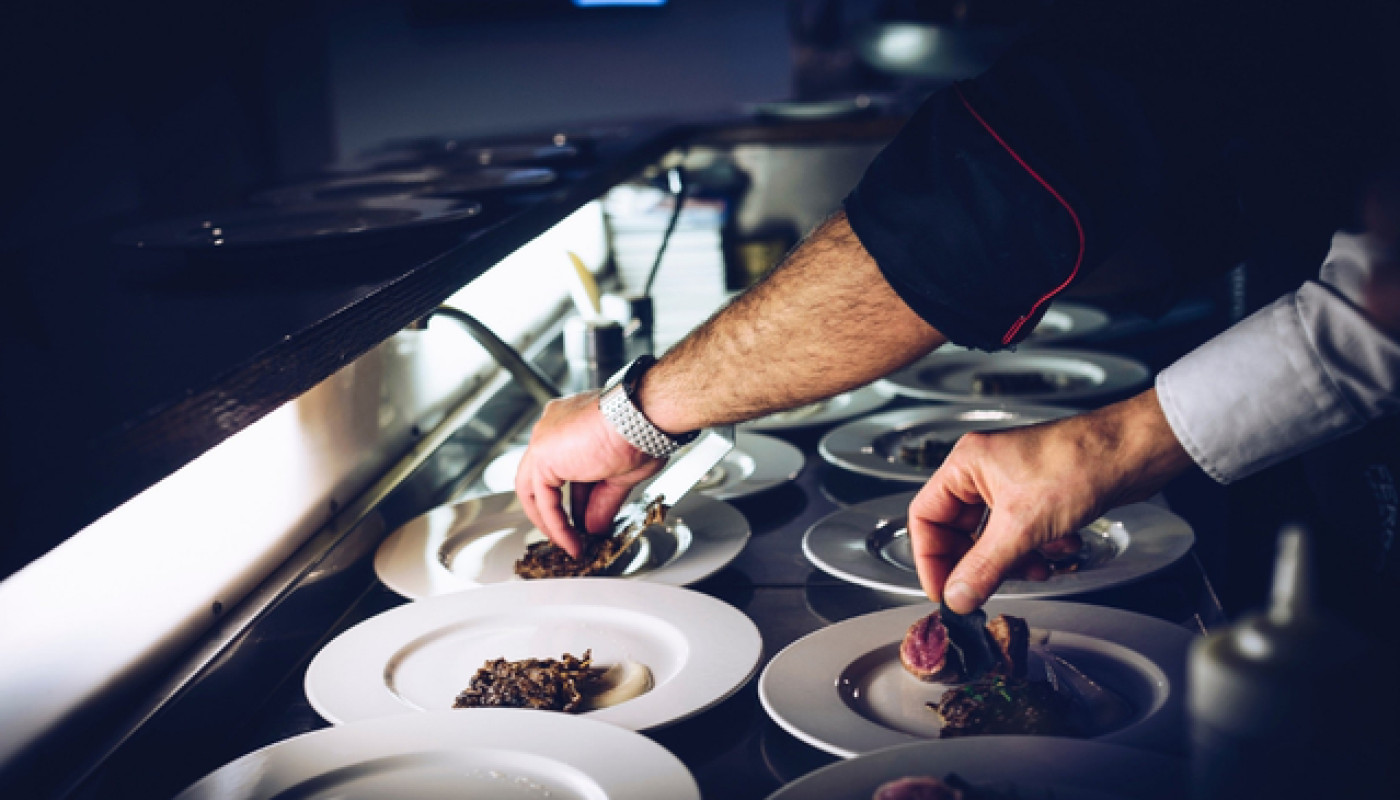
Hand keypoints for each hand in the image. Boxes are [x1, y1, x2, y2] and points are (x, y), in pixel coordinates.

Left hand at [514, 391, 663, 557]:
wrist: (642, 418)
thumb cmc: (642, 431)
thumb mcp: (621, 475)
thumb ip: (602, 502)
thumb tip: (595, 526)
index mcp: (572, 423)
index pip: (565, 468)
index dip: (576, 498)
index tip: (583, 519)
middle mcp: (553, 428)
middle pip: (544, 478)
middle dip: (555, 511)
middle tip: (569, 535)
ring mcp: (544, 439)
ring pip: (536, 489)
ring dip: (552, 521)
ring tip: (570, 544)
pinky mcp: (542, 455)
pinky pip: (543, 499)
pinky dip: (556, 524)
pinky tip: (570, 540)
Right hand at [908, 389, 1193, 612]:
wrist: (1134, 451)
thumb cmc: (1080, 462)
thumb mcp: (1023, 526)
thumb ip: (984, 567)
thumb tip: (957, 597)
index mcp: (966, 465)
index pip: (925, 517)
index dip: (930, 559)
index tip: (944, 591)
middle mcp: (984, 471)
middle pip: (959, 531)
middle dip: (978, 563)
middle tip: (985, 591)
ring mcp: (1013, 483)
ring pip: (993, 537)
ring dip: (1013, 560)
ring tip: (1035, 569)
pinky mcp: (1040, 496)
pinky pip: (1022, 534)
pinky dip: (1037, 550)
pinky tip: (1060, 551)